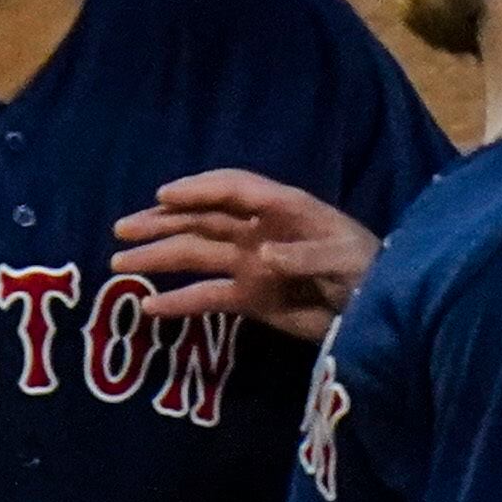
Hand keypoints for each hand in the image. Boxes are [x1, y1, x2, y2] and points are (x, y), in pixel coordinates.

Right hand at [113, 171, 377, 343]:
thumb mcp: (345, 259)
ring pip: (197, 254)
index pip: (233, 189)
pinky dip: (180, 302)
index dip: (198, 189)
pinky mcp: (252, 298)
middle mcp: (260, 231)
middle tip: (122, 229)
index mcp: (284, 209)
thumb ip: (306, 257)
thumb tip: (262, 256)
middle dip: (162, 221)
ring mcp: (252, 264)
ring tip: (119, 261)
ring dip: (159, 256)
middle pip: (203, 219)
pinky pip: (208, 296)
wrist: (382, 312)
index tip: (163, 196)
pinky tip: (149, 307)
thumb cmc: (369, 273)